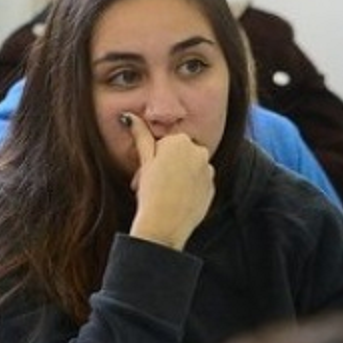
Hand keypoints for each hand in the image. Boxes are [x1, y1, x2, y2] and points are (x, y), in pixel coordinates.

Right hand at [124, 112, 214, 251]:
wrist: (164, 225)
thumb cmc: (151, 192)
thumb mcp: (144, 161)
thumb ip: (140, 135)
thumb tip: (130, 117)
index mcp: (181, 141)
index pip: (167, 143)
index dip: (155, 157)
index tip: (149, 171)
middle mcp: (199, 152)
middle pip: (181, 154)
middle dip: (168, 165)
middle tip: (153, 183)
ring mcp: (208, 171)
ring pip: (190, 169)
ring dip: (179, 177)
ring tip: (165, 193)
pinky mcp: (212, 189)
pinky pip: (199, 184)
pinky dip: (189, 189)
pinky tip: (177, 200)